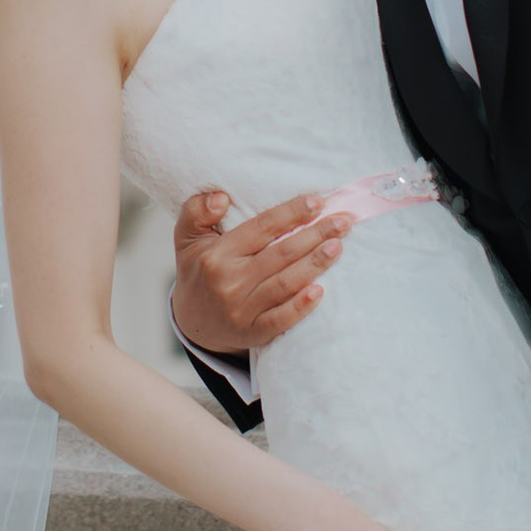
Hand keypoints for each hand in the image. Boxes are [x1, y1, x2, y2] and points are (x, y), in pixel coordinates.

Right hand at [171, 189, 347, 355]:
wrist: (193, 322)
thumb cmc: (199, 271)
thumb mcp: (187, 237)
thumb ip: (197, 210)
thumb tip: (221, 198)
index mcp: (217, 255)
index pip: (261, 228)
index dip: (291, 213)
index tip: (318, 202)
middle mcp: (229, 281)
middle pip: (281, 253)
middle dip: (316, 235)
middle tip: (343, 221)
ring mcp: (241, 310)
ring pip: (285, 283)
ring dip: (315, 264)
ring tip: (338, 246)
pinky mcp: (253, 333)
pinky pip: (281, 320)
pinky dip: (301, 306)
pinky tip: (321, 291)